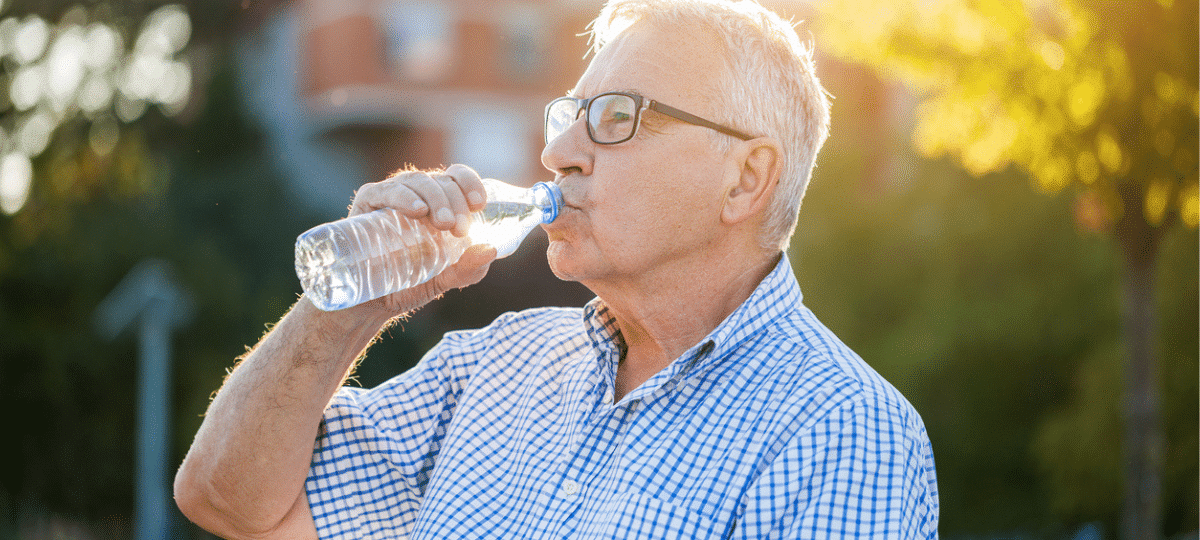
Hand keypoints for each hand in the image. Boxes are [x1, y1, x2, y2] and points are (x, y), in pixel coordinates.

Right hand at [344, 164, 497, 316]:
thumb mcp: (446, 278)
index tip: (479, 205)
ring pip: (417, 181)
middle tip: (459, 230)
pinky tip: (417, 210)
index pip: (457, 177)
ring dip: (435, 198)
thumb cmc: (410, 284)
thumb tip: (491, 249)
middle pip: (441, 180)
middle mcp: (417, 193)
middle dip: (455, 202)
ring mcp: (391, 196)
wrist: (372, 304)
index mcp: (439, 202)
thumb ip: (470, 268)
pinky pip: (385, 191)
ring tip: (444, 224)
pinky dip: (403, 197)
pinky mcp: (367, 204)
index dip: (471, 183)